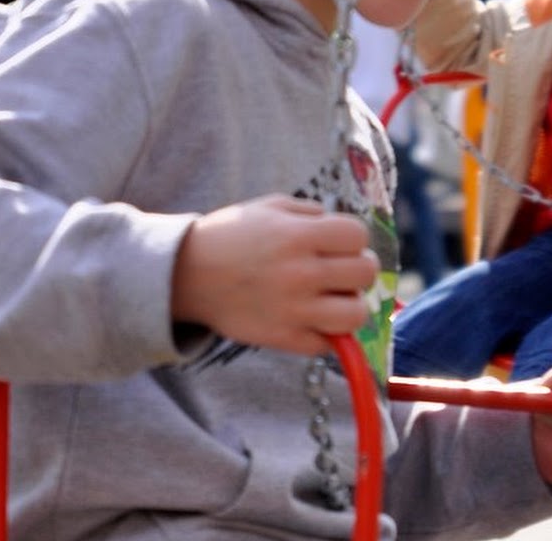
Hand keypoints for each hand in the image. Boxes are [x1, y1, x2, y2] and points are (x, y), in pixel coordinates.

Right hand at [172, 194, 378, 355]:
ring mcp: (293, 309)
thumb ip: (311, 213)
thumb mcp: (270, 207)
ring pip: (356, 315)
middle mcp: (300, 272)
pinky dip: (326, 333)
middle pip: (365, 273)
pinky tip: (313, 317)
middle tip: (340, 270)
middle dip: (357, 268)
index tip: (339, 243)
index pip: (358, 236)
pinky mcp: (283, 338)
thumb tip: (344, 231)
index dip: (353, 238)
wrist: (186, 274)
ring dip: (350, 304)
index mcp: (298, 235)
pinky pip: (327, 344)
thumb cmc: (231, 235)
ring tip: (334, 298)